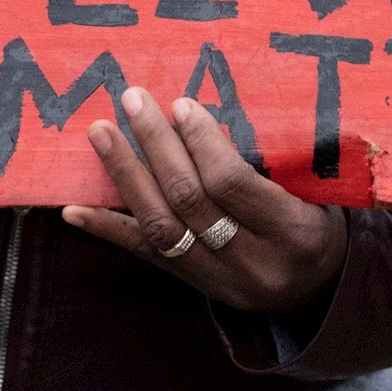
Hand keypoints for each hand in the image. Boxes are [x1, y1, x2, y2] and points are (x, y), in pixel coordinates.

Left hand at [63, 88, 347, 316]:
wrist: (319, 290)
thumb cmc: (318, 219)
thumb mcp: (317, 191)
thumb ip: (270, 162)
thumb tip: (201, 112)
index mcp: (293, 233)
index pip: (233, 184)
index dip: (202, 142)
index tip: (182, 104)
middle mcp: (253, 264)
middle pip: (190, 201)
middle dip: (156, 145)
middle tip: (134, 100)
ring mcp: (220, 282)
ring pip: (161, 228)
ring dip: (126, 176)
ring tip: (101, 133)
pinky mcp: (193, 287)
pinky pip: (145, 256)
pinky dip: (106, 229)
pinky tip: (72, 209)